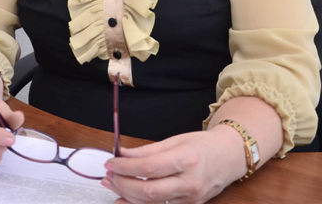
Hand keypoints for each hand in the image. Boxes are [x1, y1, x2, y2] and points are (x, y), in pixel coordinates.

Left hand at [101, 128, 244, 203]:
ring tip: (112, 184)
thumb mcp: (176, 139)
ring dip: (127, 195)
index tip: (111, 162)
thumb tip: (123, 154)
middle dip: (123, 184)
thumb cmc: (203, 145)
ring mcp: (190, 199)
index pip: (149, 168)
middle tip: (108, 175)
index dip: (126, 167)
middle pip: (149, 191)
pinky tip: (125, 200)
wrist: (229, 156)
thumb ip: (148, 150)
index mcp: (186, 159)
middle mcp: (190, 182)